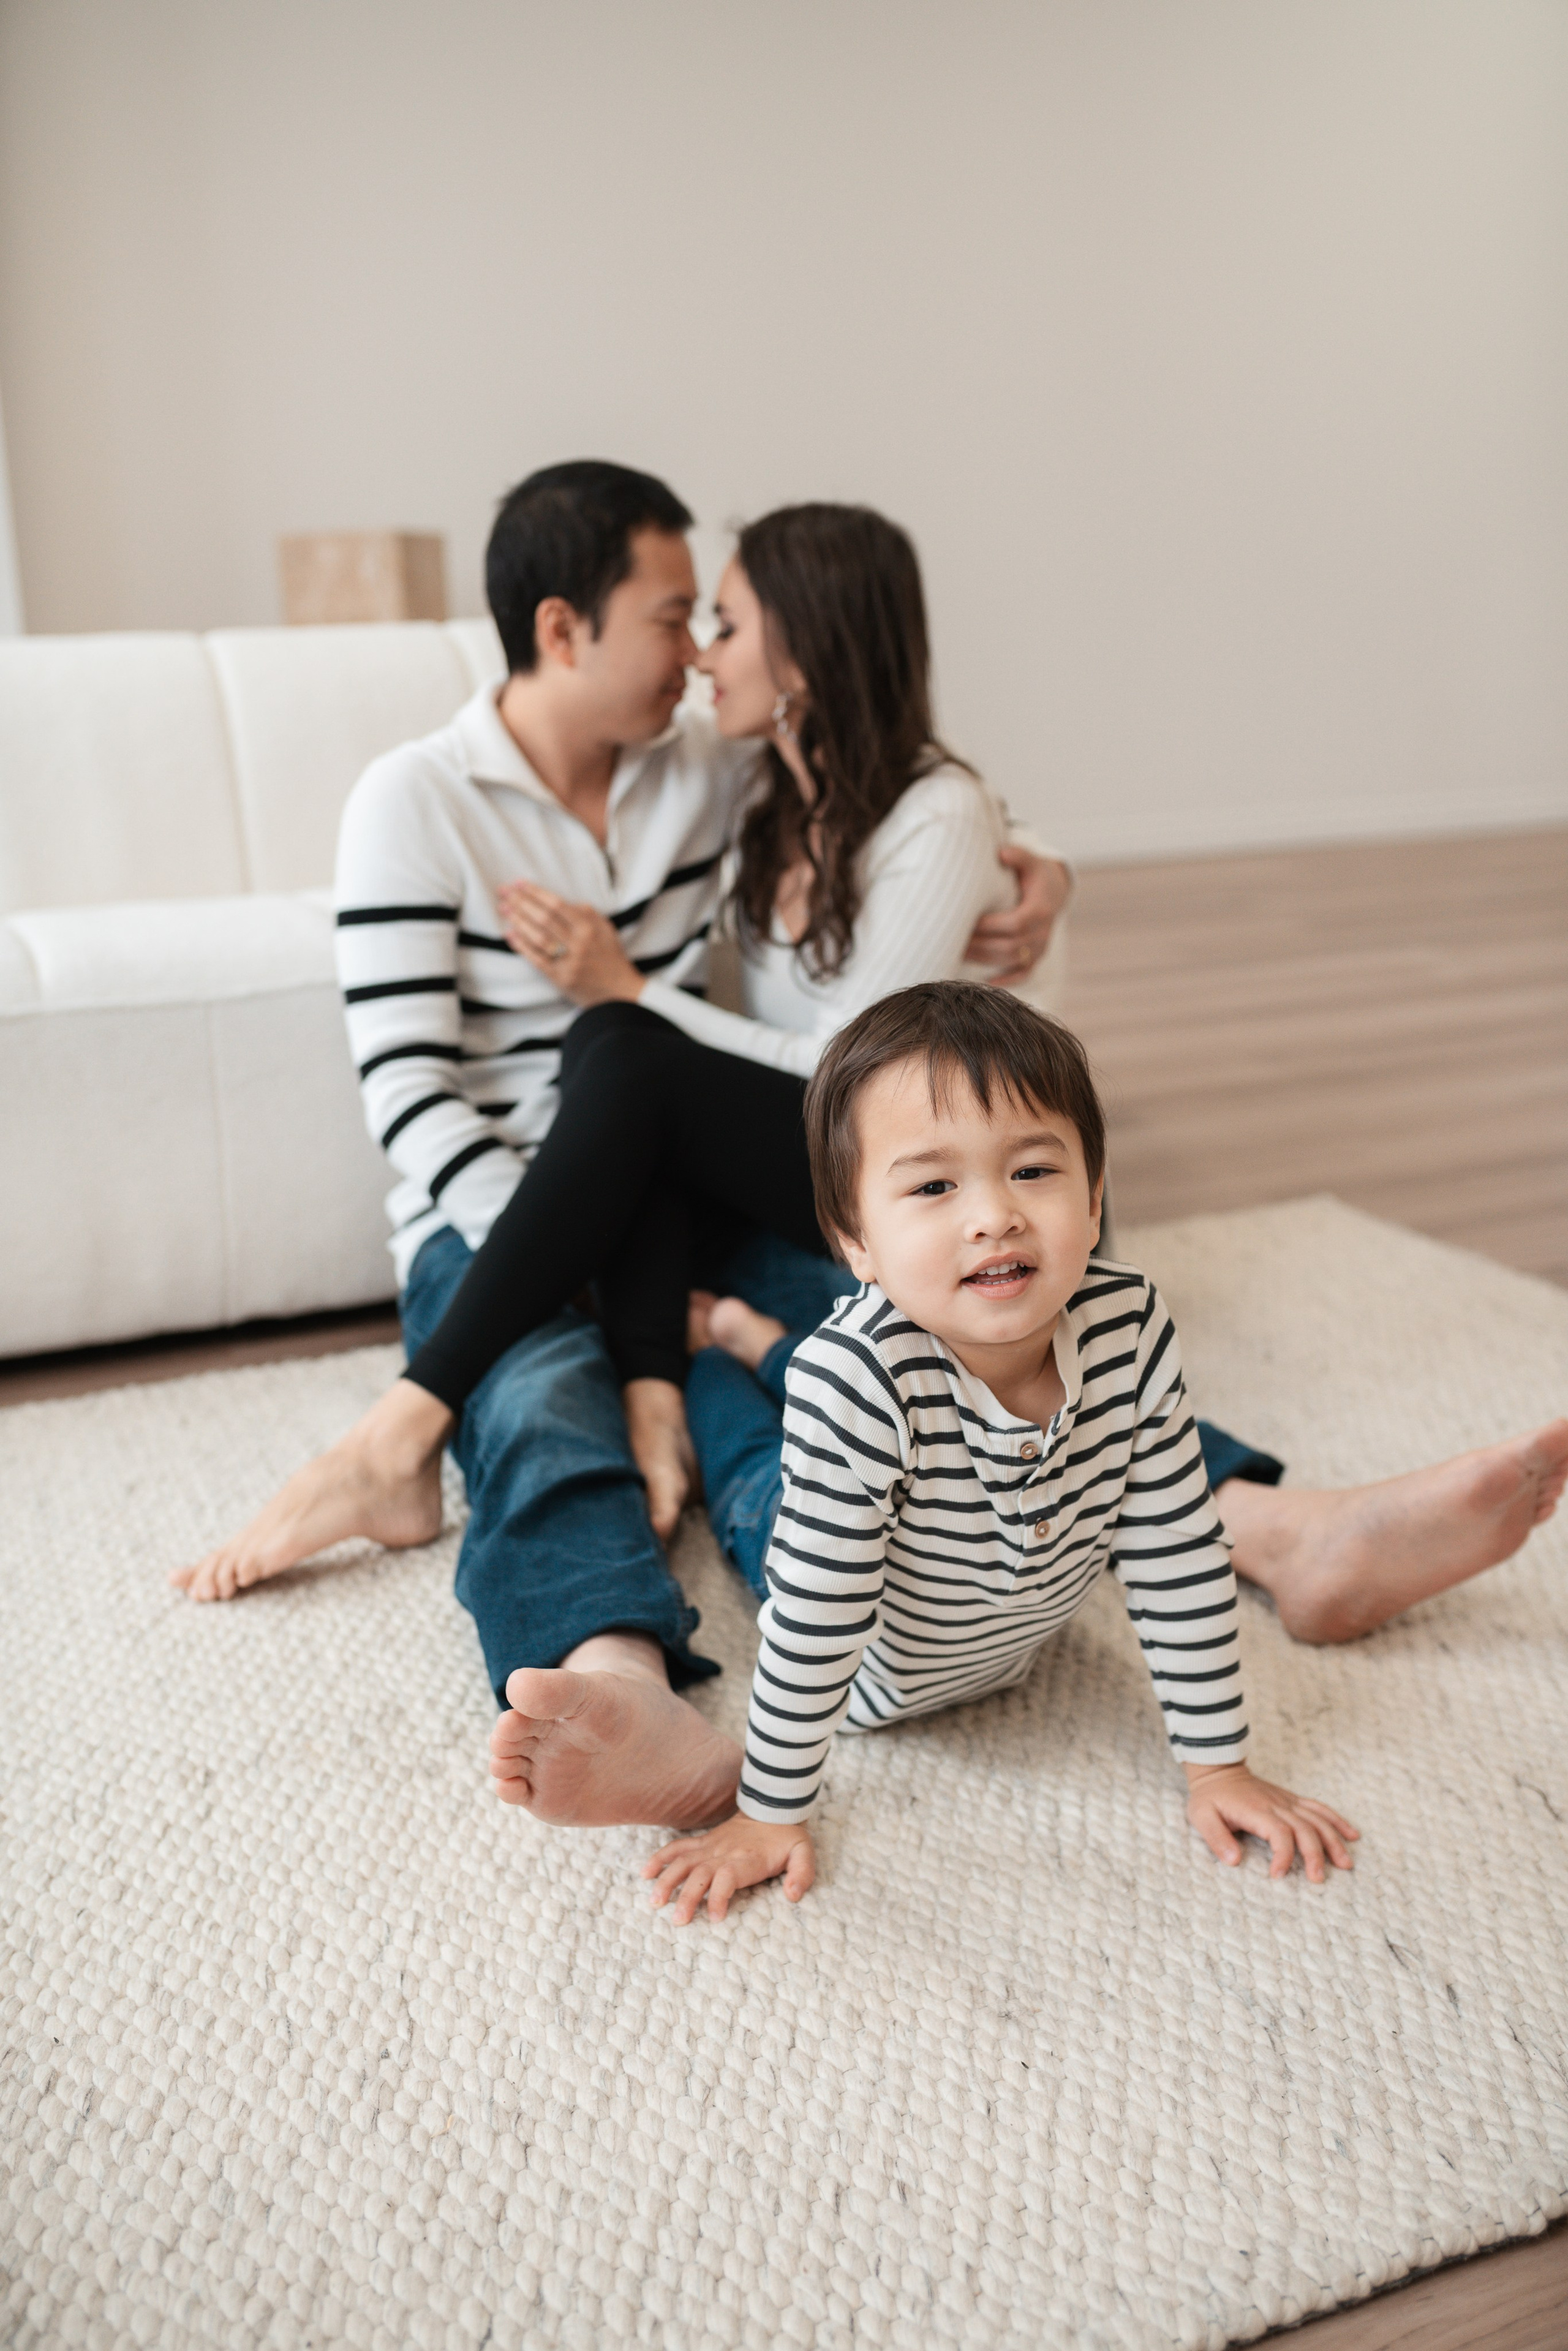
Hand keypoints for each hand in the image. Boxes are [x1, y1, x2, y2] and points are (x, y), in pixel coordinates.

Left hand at [497, 879, 645, 1005]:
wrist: (619, 992)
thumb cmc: (611, 958)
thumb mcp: (606, 929)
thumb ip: (586, 913)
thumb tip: (564, 902)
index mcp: (589, 928)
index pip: (557, 905)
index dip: (536, 892)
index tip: (519, 883)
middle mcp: (579, 943)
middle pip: (544, 918)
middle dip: (521, 902)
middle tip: (504, 891)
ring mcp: (569, 962)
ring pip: (538, 937)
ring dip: (518, 921)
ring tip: (504, 908)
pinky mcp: (561, 978)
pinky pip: (537, 959)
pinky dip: (522, 946)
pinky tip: (509, 934)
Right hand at [642, 1811, 816, 1922]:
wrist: (773, 1808)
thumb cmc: (788, 1838)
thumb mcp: (804, 1854)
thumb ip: (802, 1874)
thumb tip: (793, 1895)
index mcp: (746, 1860)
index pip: (727, 1878)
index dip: (719, 1897)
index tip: (715, 1918)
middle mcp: (723, 1853)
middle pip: (700, 1874)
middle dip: (687, 1897)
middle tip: (678, 1920)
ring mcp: (710, 1847)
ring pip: (683, 1862)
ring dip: (667, 1880)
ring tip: (654, 1901)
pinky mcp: (703, 1843)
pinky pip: (678, 1848)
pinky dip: (660, 1858)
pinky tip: (645, 1873)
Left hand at [965, 845, 1071, 983]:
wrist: (1055, 892)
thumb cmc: (1036, 875)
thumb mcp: (1032, 861)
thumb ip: (1019, 855)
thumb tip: (1001, 852)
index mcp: (1040, 910)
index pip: (1015, 924)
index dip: (991, 926)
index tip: (969, 922)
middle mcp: (1042, 933)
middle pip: (1009, 946)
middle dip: (981, 945)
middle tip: (954, 940)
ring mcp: (1040, 948)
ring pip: (1011, 960)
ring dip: (984, 959)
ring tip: (959, 952)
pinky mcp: (1036, 958)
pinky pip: (1023, 974)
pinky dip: (1006, 980)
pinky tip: (985, 983)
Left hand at [1184, 1761, 1358, 1882]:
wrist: (1217, 1770)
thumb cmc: (1209, 1798)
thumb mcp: (1201, 1817)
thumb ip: (1216, 1838)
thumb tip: (1234, 1861)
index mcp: (1256, 1810)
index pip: (1278, 1833)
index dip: (1283, 1855)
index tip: (1278, 1876)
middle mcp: (1276, 1804)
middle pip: (1304, 1828)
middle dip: (1315, 1854)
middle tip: (1318, 1879)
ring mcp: (1287, 1801)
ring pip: (1317, 1819)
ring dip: (1333, 1841)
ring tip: (1345, 1864)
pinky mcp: (1292, 1799)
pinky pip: (1319, 1808)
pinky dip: (1337, 1820)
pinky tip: (1352, 1835)